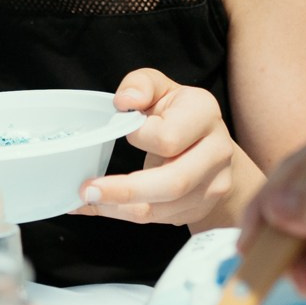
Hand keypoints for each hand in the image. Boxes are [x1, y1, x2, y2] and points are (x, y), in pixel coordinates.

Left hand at [76, 69, 239, 224]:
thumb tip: (126, 101)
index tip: (126, 130)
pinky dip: (127, 215)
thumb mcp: (158, 87)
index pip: (168, 138)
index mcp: (205, 114)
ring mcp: (214, 185)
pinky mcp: (202, 208)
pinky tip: (106, 205)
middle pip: (173, 183)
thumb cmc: (176, 112)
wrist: (209, 143)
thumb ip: (139, 85)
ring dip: (120, 209)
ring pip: (164, 208)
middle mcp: (218, 152)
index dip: (140, 137)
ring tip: (89, 199)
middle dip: (125, 191)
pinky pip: (161, 220)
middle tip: (87, 190)